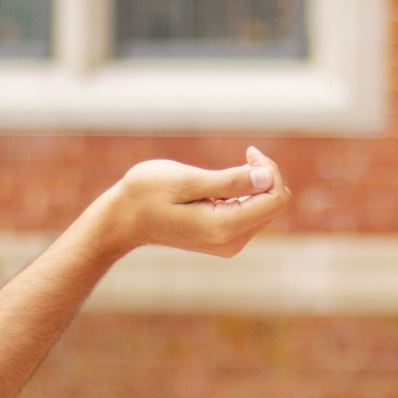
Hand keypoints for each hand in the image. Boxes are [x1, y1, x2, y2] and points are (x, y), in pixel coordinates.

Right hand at [106, 146, 290, 256]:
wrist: (123, 219)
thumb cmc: (146, 194)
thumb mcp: (186, 180)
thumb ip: (229, 181)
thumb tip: (267, 177)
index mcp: (224, 227)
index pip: (275, 199)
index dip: (269, 170)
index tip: (248, 153)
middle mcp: (231, 242)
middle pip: (274, 204)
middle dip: (264, 176)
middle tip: (243, 156)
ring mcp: (228, 244)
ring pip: (265, 208)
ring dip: (253, 185)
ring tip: (222, 174)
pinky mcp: (224, 239)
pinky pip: (251, 213)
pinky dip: (244, 194)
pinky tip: (218, 188)